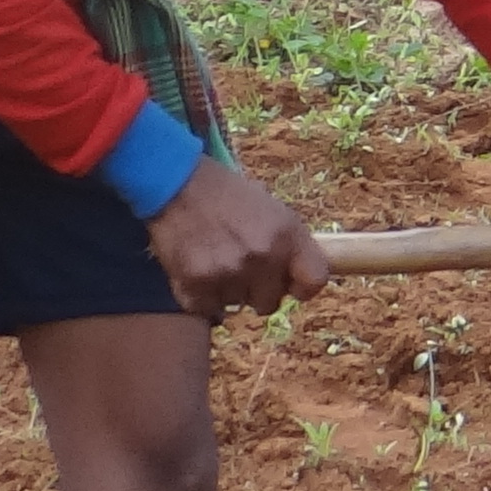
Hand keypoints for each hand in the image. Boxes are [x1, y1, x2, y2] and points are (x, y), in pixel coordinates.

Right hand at [148, 154, 320, 319]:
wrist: (176, 183)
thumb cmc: (226, 195)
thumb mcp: (272, 209)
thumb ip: (288, 244)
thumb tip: (298, 279)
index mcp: (287, 234)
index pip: (314, 281)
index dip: (301, 287)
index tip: (290, 285)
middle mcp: (263, 256)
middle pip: (270, 303)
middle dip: (257, 290)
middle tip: (240, 265)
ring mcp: (229, 272)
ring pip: (235, 305)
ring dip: (226, 290)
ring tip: (214, 258)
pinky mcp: (196, 284)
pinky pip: (206, 308)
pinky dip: (199, 295)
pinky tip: (195, 267)